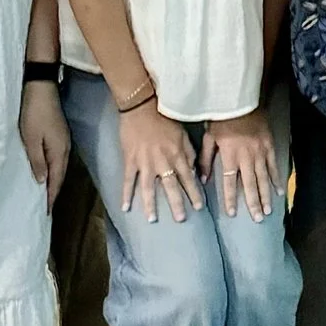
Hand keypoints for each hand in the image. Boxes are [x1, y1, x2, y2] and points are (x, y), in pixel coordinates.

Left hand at [21, 79, 69, 203]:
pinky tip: (46, 171)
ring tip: (44, 194)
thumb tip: (42, 182)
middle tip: (45, 207)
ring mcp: (64, 141)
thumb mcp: (31, 139)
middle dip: (53, 192)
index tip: (46, 212)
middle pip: (60, 175)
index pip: (56, 180)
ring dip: (53, 181)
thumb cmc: (34, 113)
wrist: (42, 88)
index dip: (51, 196)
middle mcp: (65, 149)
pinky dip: (53, 169)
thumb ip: (37, 161)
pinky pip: (57, 158)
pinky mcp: (60, 135)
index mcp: (58, 152)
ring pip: (59, 167)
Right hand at [120, 100, 201, 223]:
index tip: (199, 207)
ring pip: (148, 187)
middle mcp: (162, 161)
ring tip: (152, 219)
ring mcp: (144, 162)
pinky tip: (125, 208)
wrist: (141, 106)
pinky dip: (126, 194)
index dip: (194, 193)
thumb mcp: (183, 133)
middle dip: (176, 204)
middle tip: (181, 219)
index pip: (188, 178)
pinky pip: (128, 180)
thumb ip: (189, 153)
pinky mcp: (130, 160)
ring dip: (151, 204)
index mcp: (177, 154)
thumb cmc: (164, 118)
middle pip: (170, 186)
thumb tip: (195, 171)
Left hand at [203, 109, 277, 218]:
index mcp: (229, 154)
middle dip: (253, 203)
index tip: (232, 213)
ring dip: (266, 195)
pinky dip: (276, 178)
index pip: (229, 182)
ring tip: (268, 210)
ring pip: (264, 177)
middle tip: (257, 219)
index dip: (230, 198)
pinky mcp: (269, 144)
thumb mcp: (208, 136)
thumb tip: (201, 179)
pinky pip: (273, 164)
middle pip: (250, 184)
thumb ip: (205, 158)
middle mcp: (246, 156)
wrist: (240, 97)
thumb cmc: (220, 116)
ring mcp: (260, 150)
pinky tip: (279, 190)